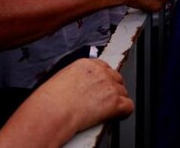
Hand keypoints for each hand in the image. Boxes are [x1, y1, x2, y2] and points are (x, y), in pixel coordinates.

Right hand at [0, 58, 132, 147]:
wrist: (52, 111)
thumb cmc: (50, 100)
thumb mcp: (61, 78)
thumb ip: (76, 77)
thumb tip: (80, 84)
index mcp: (87, 64)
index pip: (104, 67)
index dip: (104, 79)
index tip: (101, 87)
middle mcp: (100, 72)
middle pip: (116, 78)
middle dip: (112, 89)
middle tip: (103, 100)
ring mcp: (109, 86)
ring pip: (123, 92)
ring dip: (117, 101)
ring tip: (106, 110)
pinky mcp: (114, 102)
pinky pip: (128, 106)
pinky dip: (124, 112)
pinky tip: (117, 115)